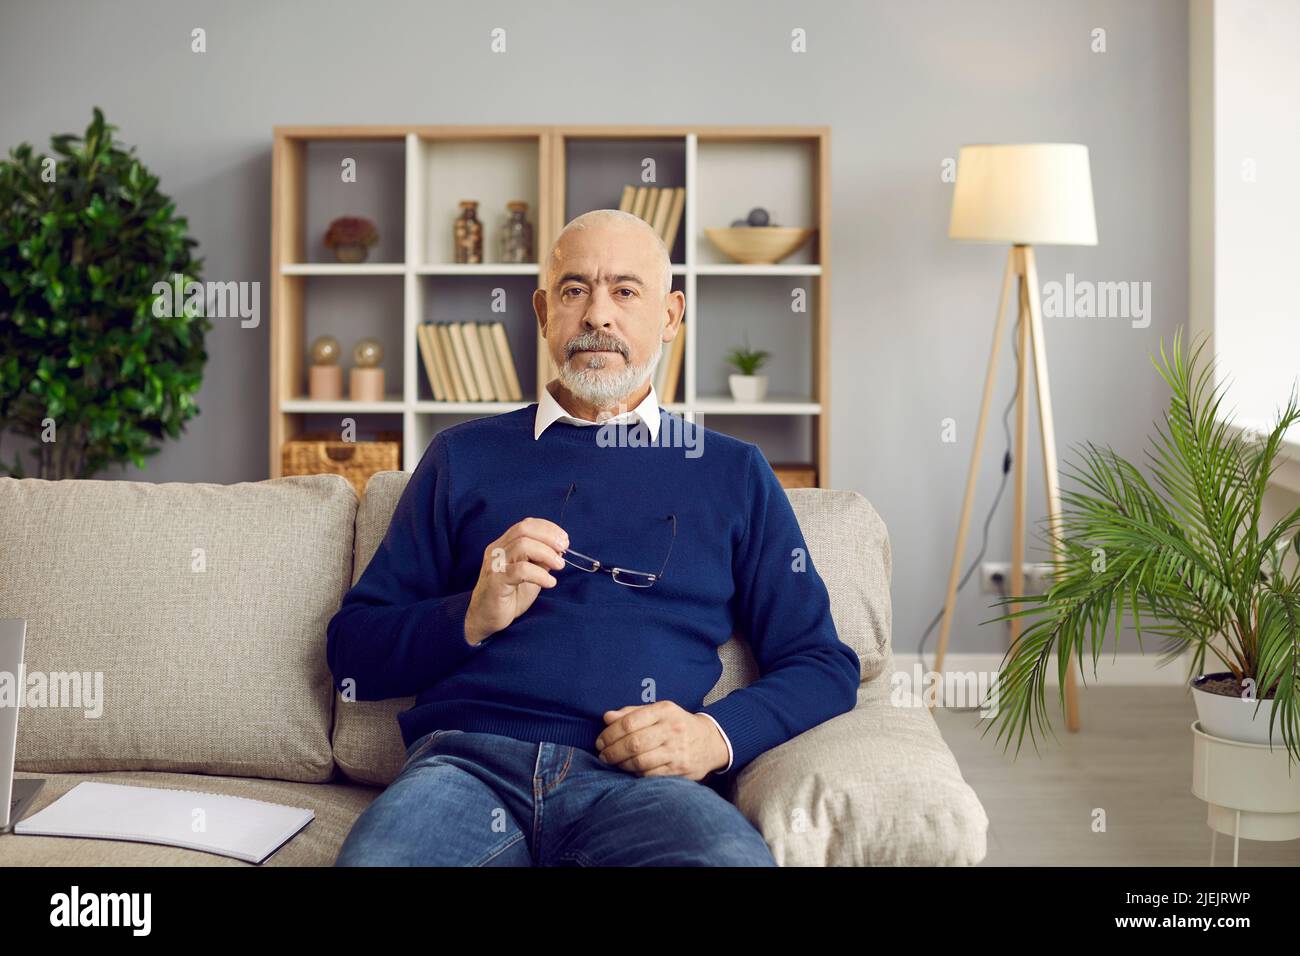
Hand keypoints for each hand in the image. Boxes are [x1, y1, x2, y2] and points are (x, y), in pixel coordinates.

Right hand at [465, 517, 568, 643]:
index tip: (564, 538)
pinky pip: (521, 570)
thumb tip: (559, 549)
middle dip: (548, 536)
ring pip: (522, 546)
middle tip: (564, 549)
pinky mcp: (496, 581)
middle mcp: (497, 550)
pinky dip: (540, 574)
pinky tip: (549, 583)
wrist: (485, 619)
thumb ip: (540, 560)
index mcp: (503, 545)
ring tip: (559, 566)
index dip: (547, 528)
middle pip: (523, 530)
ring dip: (547, 553)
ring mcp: (495, 565)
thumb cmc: (509, 596)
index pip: (525, 525)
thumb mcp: (530, 574)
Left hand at [595, 701, 728, 780]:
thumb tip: (607, 717)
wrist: (710, 742)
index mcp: (664, 711)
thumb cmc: (676, 725)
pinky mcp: (680, 770)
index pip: (629, 722)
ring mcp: (677, 751)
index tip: (600, 741)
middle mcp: (672, 729)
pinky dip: (636, 774)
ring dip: (621, 764)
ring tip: (614, 763)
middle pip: (633, 744)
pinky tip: (631, 770)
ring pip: (640, 762)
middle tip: (603, 755)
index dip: (609, 734)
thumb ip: (632, 713)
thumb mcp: (658, 712)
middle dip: (612, 752)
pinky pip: (650, 775)